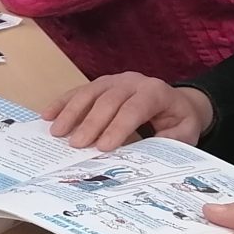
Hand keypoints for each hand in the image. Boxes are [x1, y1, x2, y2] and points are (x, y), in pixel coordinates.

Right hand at [44, 73, 210, 149]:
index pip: (134, 108)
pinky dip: (62, 103)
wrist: (177, 102)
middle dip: (91, 123)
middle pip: (108, 100)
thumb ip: (171, 141)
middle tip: (77, 145)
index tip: (104, 147)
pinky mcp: (100, 84)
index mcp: (155, 92)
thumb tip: (149, 153)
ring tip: (57, 132)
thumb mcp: (185, 132)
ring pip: (89, 92)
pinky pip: (79, 91)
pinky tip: (48, 115)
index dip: (118, 127)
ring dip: (71, 112)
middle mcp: (132, 81)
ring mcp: (114, 80)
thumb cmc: (178, 120)